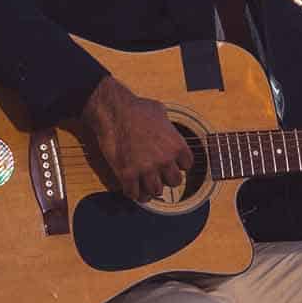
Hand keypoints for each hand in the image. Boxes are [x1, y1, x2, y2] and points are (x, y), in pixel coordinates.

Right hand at [80, 74, 192, 202]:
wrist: (114, 111)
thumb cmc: (137, 108)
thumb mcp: (161, 113)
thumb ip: (168, 126)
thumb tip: (166, 128)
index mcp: (177, 146)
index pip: (187, 165)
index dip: (179, 165)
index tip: (172, 163)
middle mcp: (165, 160)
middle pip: (175, 182)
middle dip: (167, 179)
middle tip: (159, 175)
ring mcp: (146, 169)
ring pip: (156, 191)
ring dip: (151, 189)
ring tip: (146, 185)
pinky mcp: (127, 174)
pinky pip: (134, 194)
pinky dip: (134, 194)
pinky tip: (132, 188)